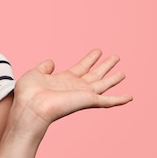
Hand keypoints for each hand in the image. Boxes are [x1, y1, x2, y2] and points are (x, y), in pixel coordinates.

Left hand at [13, 49, 131, 134]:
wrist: (31, 106)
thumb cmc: (28, 93)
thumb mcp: (35, 73)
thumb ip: (44, 68)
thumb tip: (51, 62)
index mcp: (63, 79)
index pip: (81, 67)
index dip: (90, 59)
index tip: (98, 51)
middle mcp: (75, 87)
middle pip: (95, 74)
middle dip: (105, 65)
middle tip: (116, 57)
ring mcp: (82, 94)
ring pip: (103, 84)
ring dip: (114, 78)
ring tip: (123, 72)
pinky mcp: (88, 101)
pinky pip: (108, 101)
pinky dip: (119, 99)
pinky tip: (129, 97)